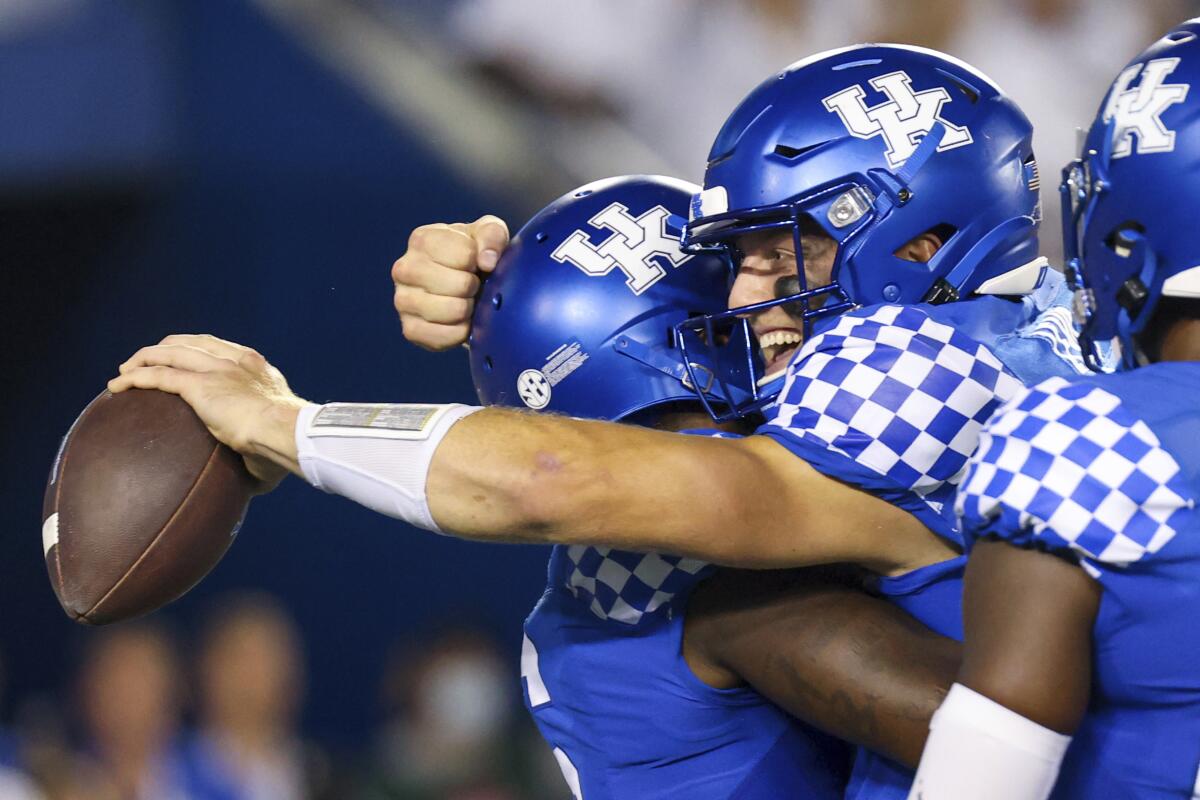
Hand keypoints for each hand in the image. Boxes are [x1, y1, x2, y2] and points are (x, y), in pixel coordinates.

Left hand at [108, 335, 307, 491]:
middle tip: (146, 362)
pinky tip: (117, 385)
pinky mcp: (199, 386)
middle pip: (189, 342)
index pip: (218, 347)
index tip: (181, 360)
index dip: (194, 350)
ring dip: (143, 359)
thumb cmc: (287, 443)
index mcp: (256, 368)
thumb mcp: (274, 437)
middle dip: (164, 348)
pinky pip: (158, 375)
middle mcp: (234, 361)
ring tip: (124, 371)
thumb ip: (260, 448)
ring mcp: (216, 370)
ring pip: (169, 352)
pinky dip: (134, 378)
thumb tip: (257, 475)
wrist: (287, 433)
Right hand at [392, 215, 508, 349]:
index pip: (465, 255)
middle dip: (474, 287)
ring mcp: (403, 300)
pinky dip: (459, 333)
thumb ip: (492, 235)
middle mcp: (405, 268)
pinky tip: (460, 321)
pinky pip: (442, 337)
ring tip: (465, 300)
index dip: (479, 262)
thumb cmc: (475, 254)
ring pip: (451, 311)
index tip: (474, 263)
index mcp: (422, 240)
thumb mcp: (489, 234)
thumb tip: (487, 261)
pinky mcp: (409, 329)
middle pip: (459, 285)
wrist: (464, 283)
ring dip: (468, 309)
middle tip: (471, 285)